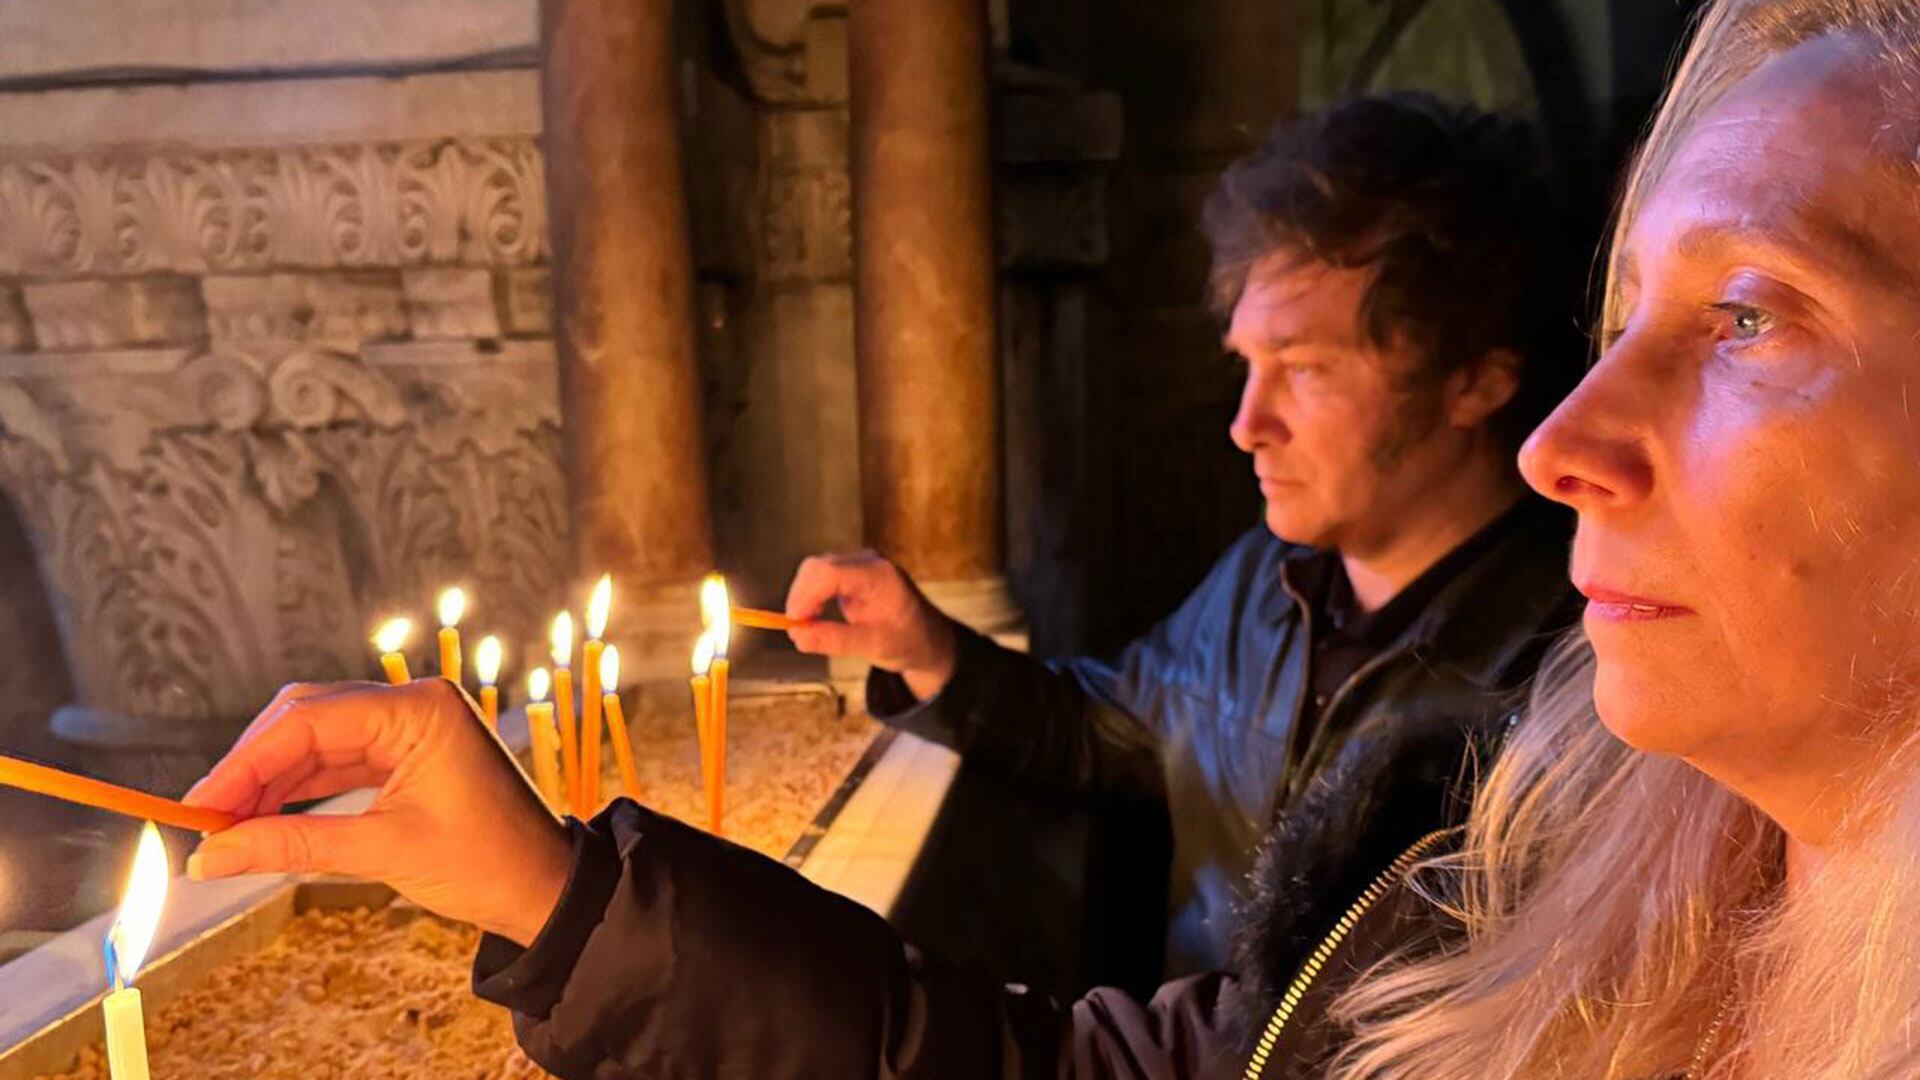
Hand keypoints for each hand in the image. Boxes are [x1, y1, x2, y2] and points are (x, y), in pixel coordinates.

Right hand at [182, 679, 571, 946]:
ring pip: (318, 740)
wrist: (546, 888)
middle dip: (252, 768)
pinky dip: (300, 789)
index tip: (198, 806)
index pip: (309, 720)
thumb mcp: (382, 852)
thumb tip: (213, 855)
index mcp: (419, 709)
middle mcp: (414, 704)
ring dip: (271, 781)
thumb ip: (293, 847)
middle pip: (307, 718)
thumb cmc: (486, 864)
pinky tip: (262, 818)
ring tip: (224, 827)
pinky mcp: (408, 753)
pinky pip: (340, 761)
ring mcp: (411, 727)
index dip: (244, 763)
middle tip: (204, 819)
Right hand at [785, 550, 958, 699]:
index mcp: (880, 577)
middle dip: (801, 597)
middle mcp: (869, 562)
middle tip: (796, 629)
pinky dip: (811, 595)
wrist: (927, 637)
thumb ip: (835, 640)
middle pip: (818, 566)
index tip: (794, 622)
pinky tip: (814, 616)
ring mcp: (861, 563)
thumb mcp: (873, 647)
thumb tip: (797, 636)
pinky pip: (821, 575)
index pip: (830, 573)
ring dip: (803, 596)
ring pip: (815, 569)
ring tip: (806, 626)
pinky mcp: (853, 570)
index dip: (805, 595)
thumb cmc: (907, 642)